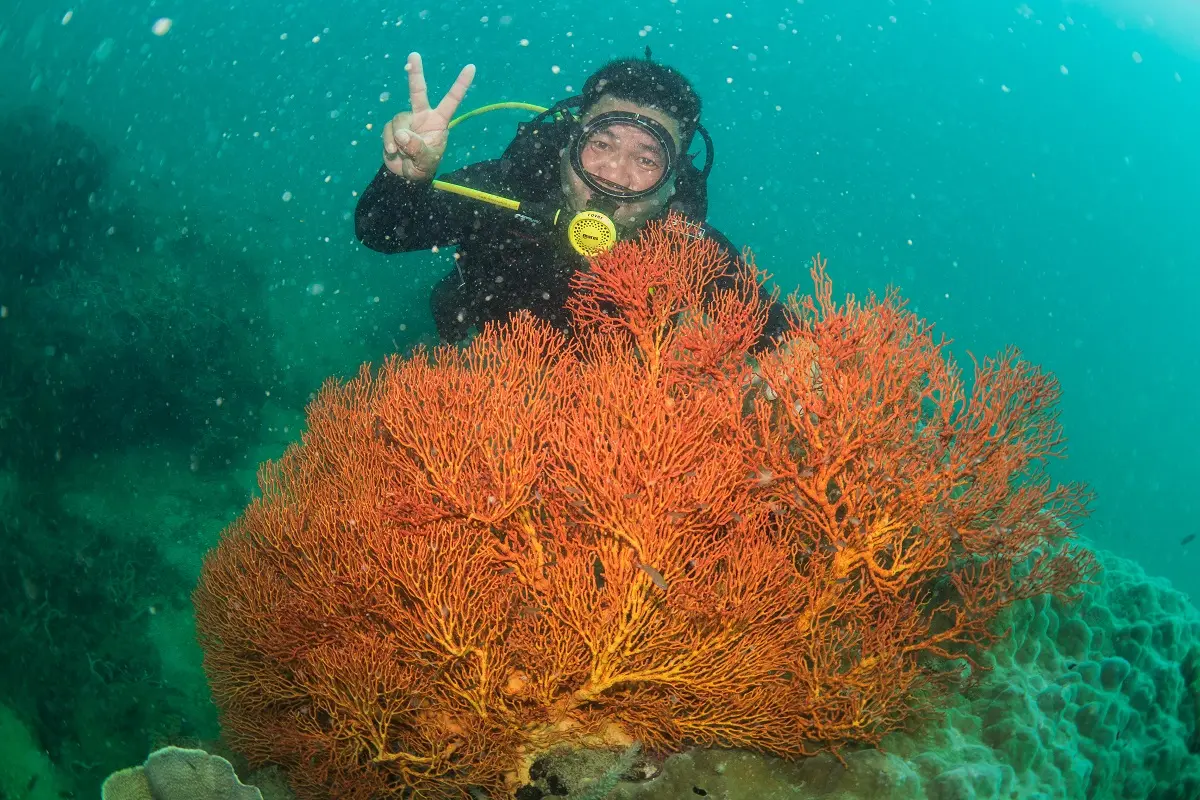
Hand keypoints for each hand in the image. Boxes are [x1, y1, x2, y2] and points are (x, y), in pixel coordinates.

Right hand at [382, 52, 475, 180]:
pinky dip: (389, 142)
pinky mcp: (393, 127)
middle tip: (414, 55)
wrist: (406, 175)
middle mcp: (423, 116)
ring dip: (398, 139)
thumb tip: (401, 134)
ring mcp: (407, 120)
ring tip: (402, 153)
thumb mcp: (426, 161)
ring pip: (398, 120)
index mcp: (439, 121)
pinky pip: (388, 130)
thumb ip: (416, 148)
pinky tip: (393, 153)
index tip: (471, 67)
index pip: (452, 99)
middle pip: (418, 91)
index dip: (461, 84)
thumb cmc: (424, 166)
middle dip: (415, 73)